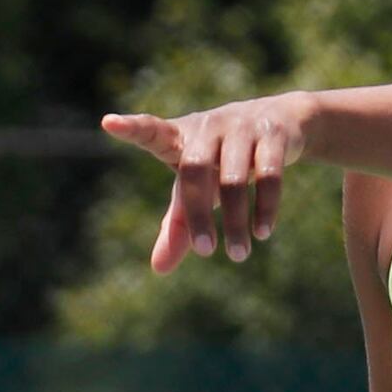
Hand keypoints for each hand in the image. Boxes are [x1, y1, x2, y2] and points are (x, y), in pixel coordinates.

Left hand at [102, 95, 316, 269]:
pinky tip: (262, 232)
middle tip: (204, 252)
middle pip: (194, 170)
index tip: (109, 123)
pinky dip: (265, 206)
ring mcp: (241, 127)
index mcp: (180, 137)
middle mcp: (207, 127)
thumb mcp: (198, 189)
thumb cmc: (222, 160)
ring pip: (233, 178)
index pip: (152, 131)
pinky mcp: (272, 134)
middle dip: (198, 214)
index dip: (133, 128)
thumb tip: (158, 270)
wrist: (282, 121)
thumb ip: (178, 225)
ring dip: (235, 220)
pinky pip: (267, 175)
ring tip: (238, 255)